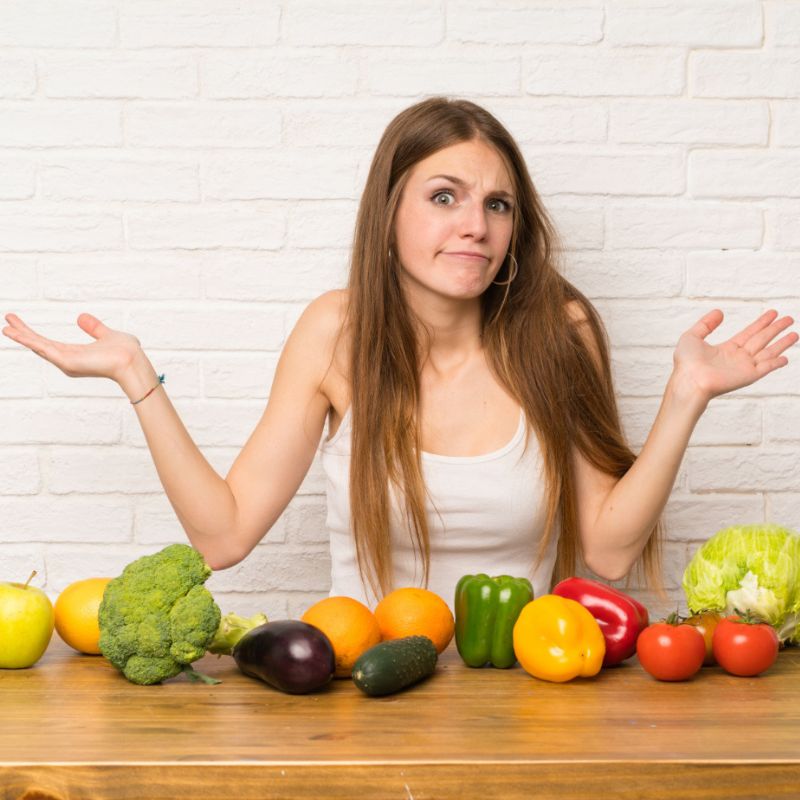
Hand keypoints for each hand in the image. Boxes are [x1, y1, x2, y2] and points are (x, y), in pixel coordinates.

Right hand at [2, 312, 143, 384]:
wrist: (133, 361)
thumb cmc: (126, 353)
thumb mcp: (106, 335)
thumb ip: (94, 327)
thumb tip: (81, 317)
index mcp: (76, 354)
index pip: (48, 342)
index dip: (33, 333)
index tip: (19, 322)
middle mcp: (68, 360)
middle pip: (40, 345)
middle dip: (23, 333)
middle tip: (7, 320)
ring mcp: (67, 362)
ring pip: (39, 347)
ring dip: (22, 337)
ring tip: (6, 327)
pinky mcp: (68, 362)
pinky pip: (45, 350)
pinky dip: (30, 342)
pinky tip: (17, 334)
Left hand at [672, 309, 797, 403]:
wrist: (689, 380)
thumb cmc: (686, 363)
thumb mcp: (692, 336)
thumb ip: (706, 324)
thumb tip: (719, 312)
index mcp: (726, 349)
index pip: (748, 333)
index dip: (761, 323)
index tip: (772, 313)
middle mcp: (737, 358)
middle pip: (761, 340)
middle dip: (775, 329)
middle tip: (789, 318)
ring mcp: (744, 367)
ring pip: (768, 352)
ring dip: (782, 343)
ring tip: (795, 333)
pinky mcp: (748, 376)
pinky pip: (766, 368)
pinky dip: (776, 363)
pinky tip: (786, 358)